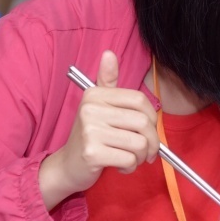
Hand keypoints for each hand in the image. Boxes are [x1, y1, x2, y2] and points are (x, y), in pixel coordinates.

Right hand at [39, 50, 159, 207]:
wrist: (67, 166)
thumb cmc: (90, 137)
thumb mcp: (98, 107)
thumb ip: (107, 82)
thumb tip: (109, 54)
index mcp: (95, 95)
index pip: (139, 99)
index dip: (152, 117)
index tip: (148, 130)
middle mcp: (91, 109)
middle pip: (143, 122)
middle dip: (152, 141)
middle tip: (146, 151)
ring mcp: (90, 131)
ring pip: (139, 143)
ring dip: (141, 156)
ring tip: (130, 158)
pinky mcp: (92, 153)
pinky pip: (129, 159)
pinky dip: (130, 166)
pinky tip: (120, 166)